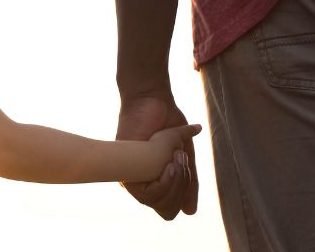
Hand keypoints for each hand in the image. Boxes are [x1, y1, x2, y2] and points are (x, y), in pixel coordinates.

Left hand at [117, 95, 198, 219]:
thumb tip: (190, 212)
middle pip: (167, 210)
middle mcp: (140, 185)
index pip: (169, 209)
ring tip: (175, 157)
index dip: (183, 193)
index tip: (184, 162)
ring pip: (158, 203)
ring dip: (175, 181)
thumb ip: (188, 180)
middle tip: (180, 159)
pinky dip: (165, 180)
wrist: (152, 101)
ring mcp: (131, 179)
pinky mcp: (124, 171)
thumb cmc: (166, 124)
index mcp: (153, 183)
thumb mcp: (184, 155)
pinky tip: (168, 163)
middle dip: (182, 187)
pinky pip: (148, 193)